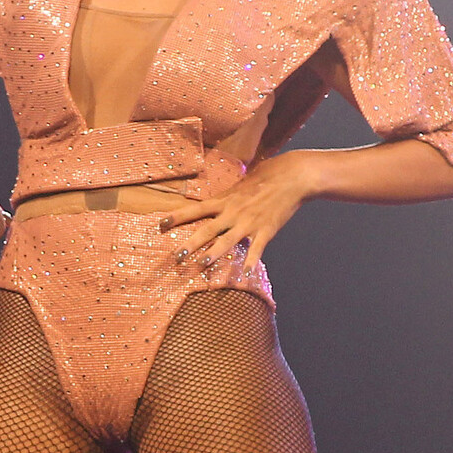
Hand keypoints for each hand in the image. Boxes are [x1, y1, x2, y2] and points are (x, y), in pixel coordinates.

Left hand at [158, 152, 315, 271]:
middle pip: (206, 229)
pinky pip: (256, 249)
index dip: (177, 217)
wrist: (291, 176)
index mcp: (224, 200)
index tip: (160, 225)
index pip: (195, 209)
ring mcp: (249, 222)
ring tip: (201, 264)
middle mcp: (232, 212)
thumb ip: (225, 199)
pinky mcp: (266, 230)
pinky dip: (250, 262)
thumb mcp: (239, 185)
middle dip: (190, 243)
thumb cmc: (265, 177)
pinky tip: (244, 275)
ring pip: (227, 240)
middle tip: (175, 256)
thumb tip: (211, 206)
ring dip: (213, 253)